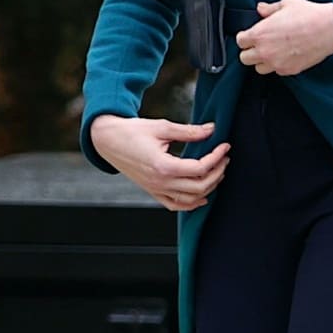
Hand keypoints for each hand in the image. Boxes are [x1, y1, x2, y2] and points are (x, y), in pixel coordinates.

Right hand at [89, 115, 229, 211]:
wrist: (107, 140)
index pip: (200, 168)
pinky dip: (191, 203)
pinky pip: (175, 205)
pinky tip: (202, 196)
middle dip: (217, 173)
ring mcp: (155, 190)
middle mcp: (160, 183)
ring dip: (208, 188)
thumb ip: (189, 132)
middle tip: (224, 158)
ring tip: (217, 172)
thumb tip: (212, 130)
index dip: (216, 157)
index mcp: (163, 166)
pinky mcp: (152, 191)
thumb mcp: (162, 127)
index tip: (225, 147)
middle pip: (200, 187)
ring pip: (190, 200)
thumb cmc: (132, 131)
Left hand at [235, 0, 332, 75]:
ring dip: (262, 61)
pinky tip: (285, 55)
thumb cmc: (309, 15)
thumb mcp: (286, 4)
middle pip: (244, 58)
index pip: (240, 41)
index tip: (250, 35)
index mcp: (259, 34)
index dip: (245, 37)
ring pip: (258, 69)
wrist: (329, 29)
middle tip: (260, 44)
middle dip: (250, 51)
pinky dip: (278, 65)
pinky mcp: (289, 70)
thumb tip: (261, 9)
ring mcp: (276, 63)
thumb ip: (270, 9)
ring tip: (272, 52)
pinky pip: (276, 71)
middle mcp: (265, 51)